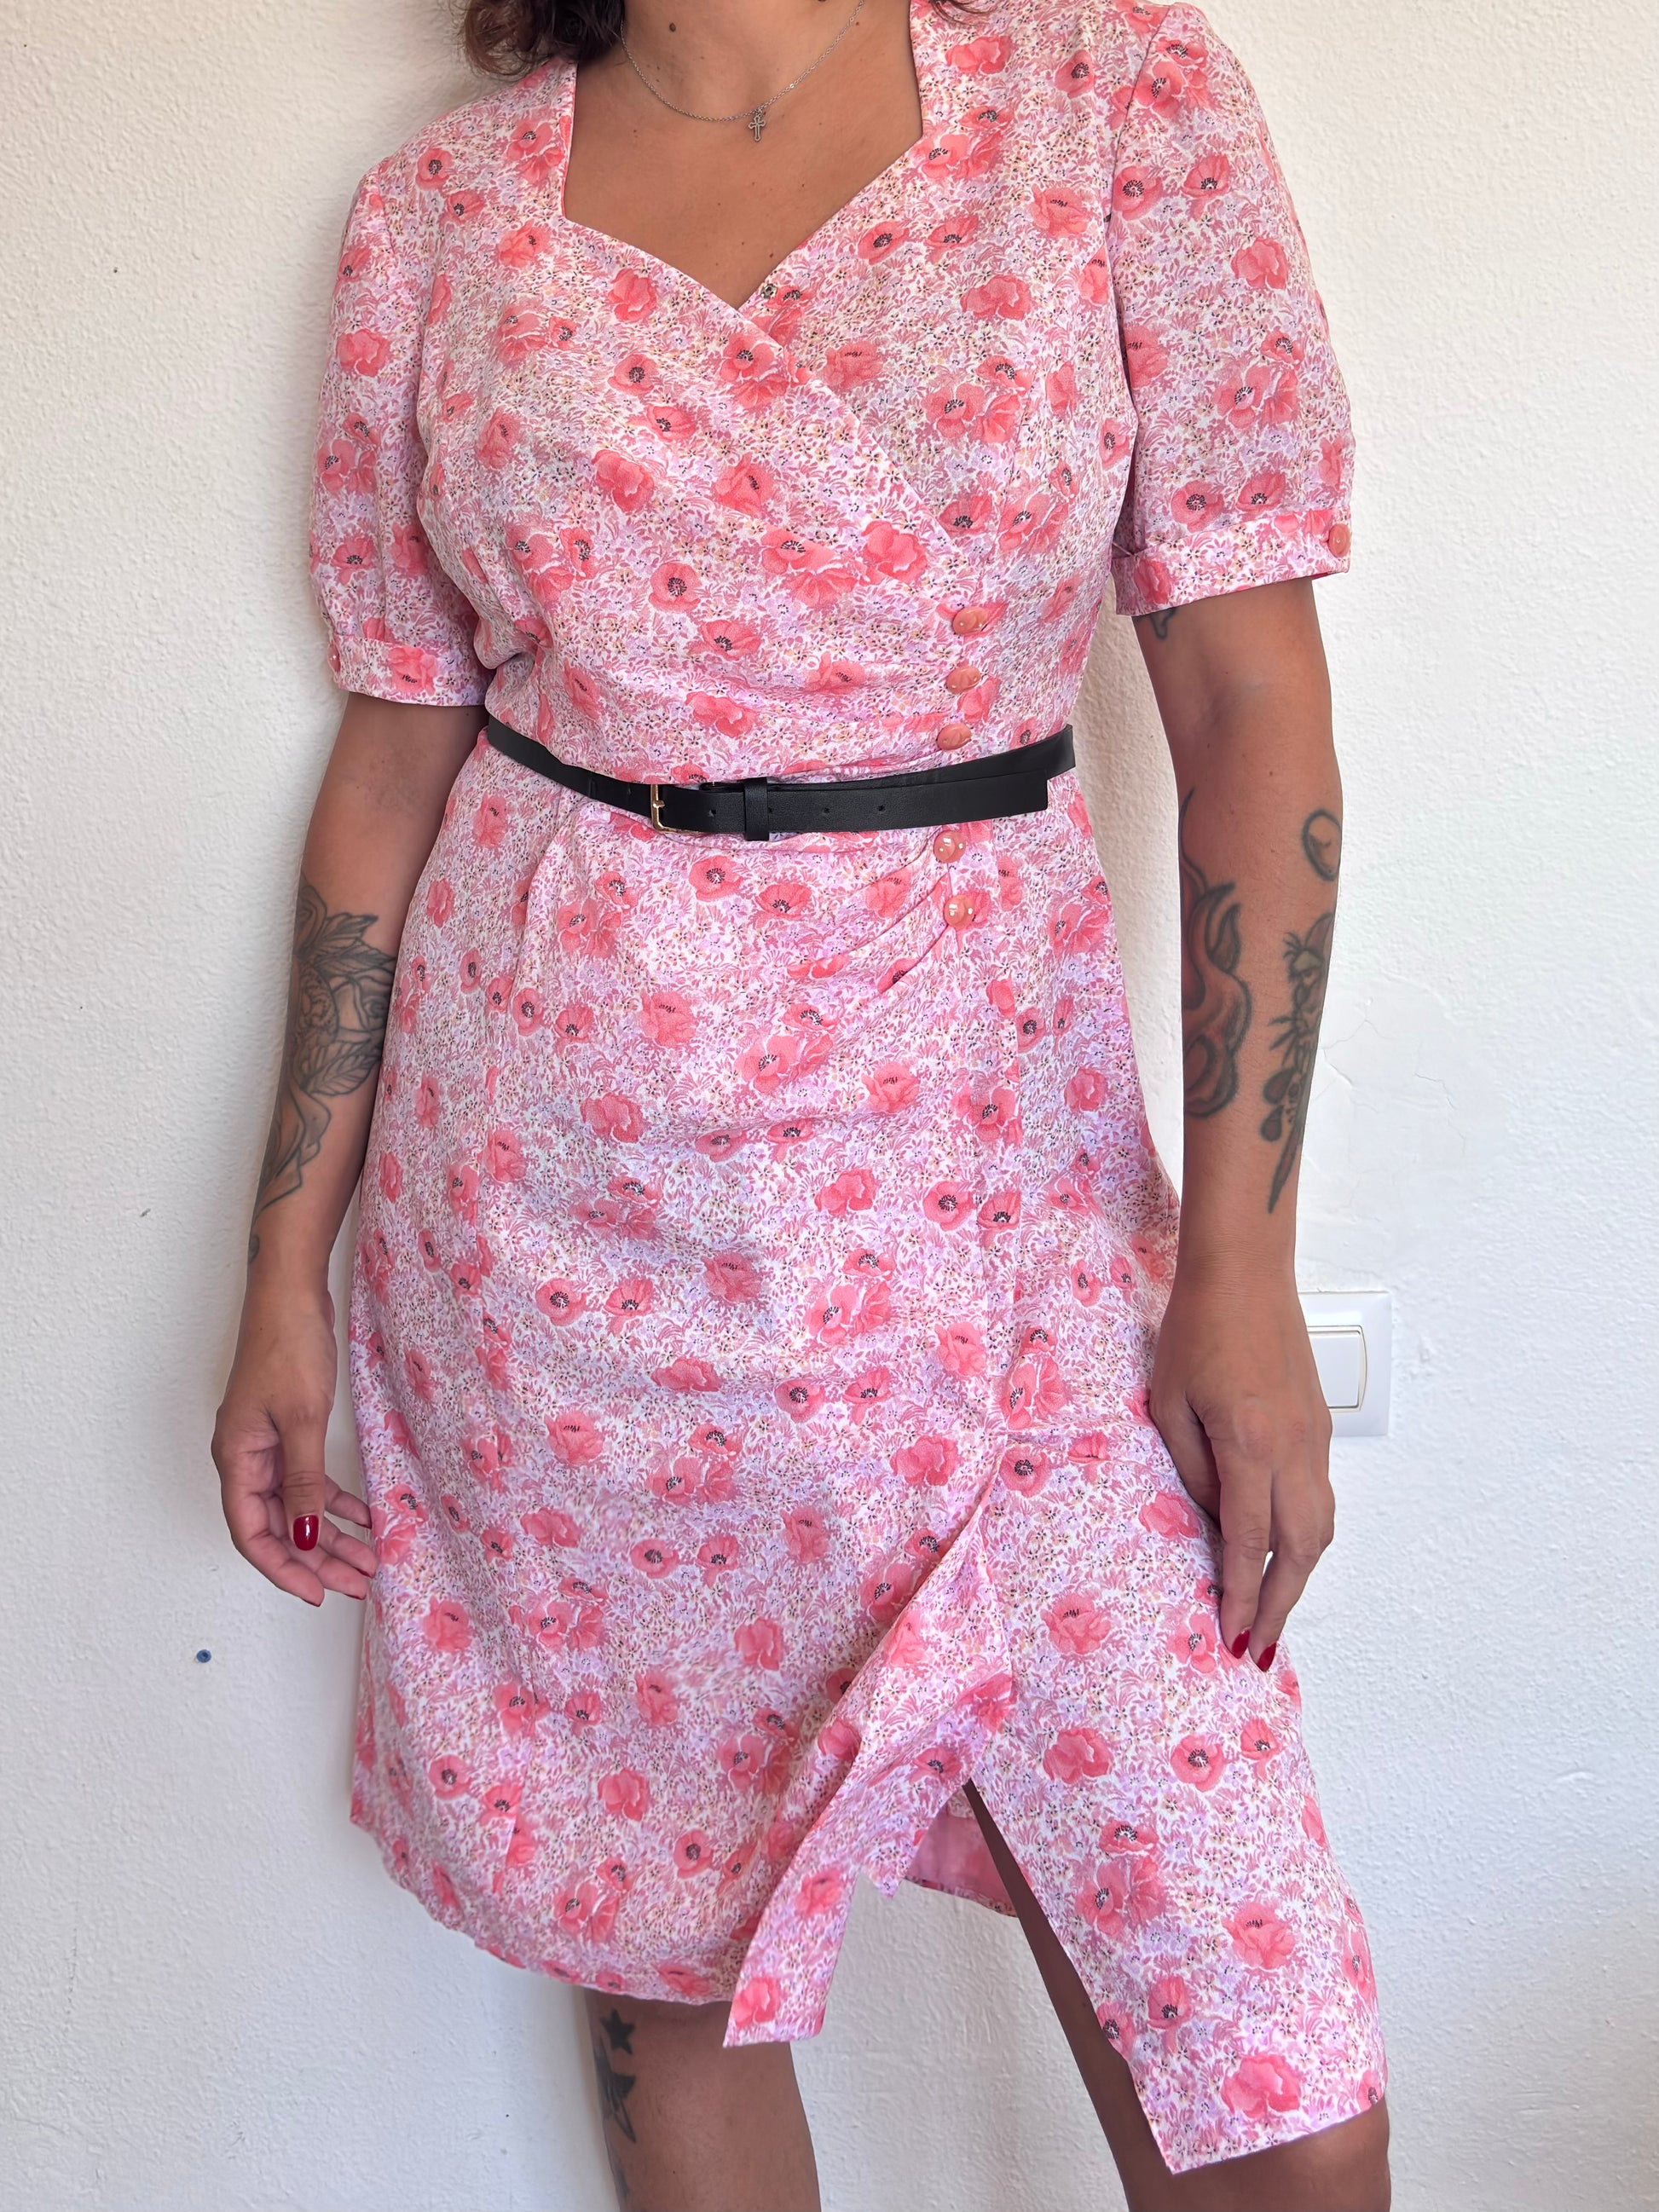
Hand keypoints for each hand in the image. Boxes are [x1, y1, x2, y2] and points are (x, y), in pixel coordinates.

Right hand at [212, 1278, 376, 1605]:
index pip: (252, 1534)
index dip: (283, 1568)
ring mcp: (267, 1444)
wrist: (291, 1292)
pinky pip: (309, 1479)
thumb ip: (304, 1483)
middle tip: (358, 1583)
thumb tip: (305, 1538)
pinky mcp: (289, 1429)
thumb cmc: (288, 1346)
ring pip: (297, 1506)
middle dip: (317, 1559)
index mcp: (236, 1459)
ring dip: (331, 1534)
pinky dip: (335, 1500)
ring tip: (369, 1560)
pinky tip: (365, 1517)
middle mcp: (246, 1457)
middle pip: (277, 1526)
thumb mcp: (302, 1420)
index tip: (318, 1592)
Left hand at [1148, 1262, 1333, 1664]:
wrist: (1246, 1272)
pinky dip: (1305, 1536)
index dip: (1240, 1596)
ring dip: (1298, 1576)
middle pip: (1299, 1550)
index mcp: (1250, 1444)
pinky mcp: (1321, 1427)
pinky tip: (1282, 1550)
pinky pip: (1320, 1497)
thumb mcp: (1170, 1403)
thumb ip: (1191, 1470)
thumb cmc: (1196, 1328)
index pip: (1248, 1542)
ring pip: (1319, 1528)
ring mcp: (1315, 1438)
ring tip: (1272, 1610)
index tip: (1232, 1638)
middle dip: (1278, 1605)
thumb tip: (1213, 1519)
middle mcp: (1295, 1449)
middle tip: (1256, 1645)